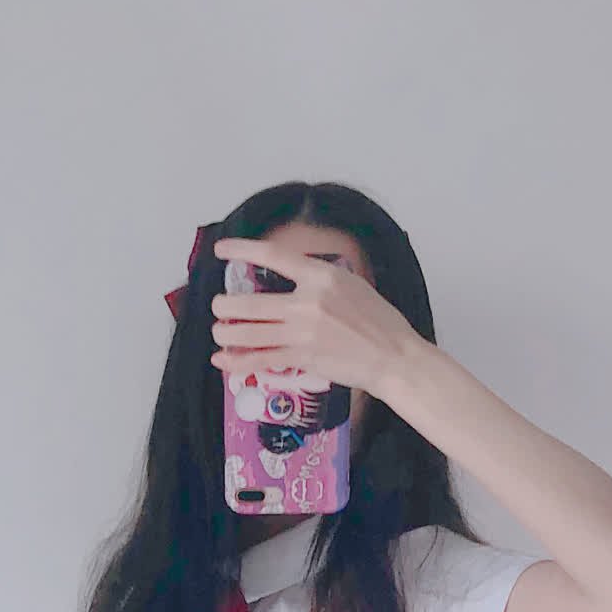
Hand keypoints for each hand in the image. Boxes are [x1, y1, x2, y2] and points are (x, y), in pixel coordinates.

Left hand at [209, 236, 418, 400]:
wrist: (393, 357)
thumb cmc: (377, 321)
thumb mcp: (349, 284)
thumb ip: (316, 278)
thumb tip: (289, 274)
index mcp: (321, 276)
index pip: (272, 256)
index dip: (241, 250)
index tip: (221, 250)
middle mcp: (308, 302)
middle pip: (248, 302)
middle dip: (223, 305)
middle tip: (219, 306)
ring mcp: (302, 332)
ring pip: (247, 333)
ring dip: (224, 333)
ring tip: (219, 331)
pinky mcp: (302, 359)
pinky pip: (259, 360)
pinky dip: (236, 361)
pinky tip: (223, 359)